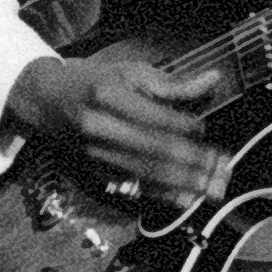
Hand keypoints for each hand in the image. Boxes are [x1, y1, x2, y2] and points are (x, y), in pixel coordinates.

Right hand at [7, 52, 229, 209]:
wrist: (46, 101)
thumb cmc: (94, 82)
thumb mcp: (129, 72)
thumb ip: (172, 83)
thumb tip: (212, 80)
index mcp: (107, 96)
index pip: (153, 117)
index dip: (183, 126)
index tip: (206, 130)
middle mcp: (99, 128)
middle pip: (153, 150)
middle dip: (193, 162)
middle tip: (224, 169)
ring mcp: (96, 155)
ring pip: (146, 172)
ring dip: (185, 183)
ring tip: (215, 188)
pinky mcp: (97, 172)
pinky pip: (135, 187)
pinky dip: (163, 195)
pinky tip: (188, 199)